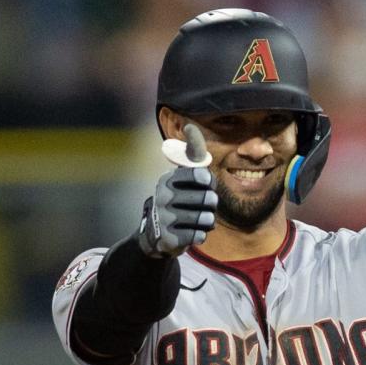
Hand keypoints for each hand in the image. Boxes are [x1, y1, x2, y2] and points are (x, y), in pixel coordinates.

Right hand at [138, 123, 218, 256]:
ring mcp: (165, 218)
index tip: (203, 184)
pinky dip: (200, 235)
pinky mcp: (169, 238)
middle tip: (202, 207)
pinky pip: (200, 236)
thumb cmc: (176, 200)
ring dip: (207, 221)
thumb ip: (191, 156)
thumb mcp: (180, 177)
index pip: (200, 174)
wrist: (154, 234)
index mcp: (168, 179)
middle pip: (208, 199)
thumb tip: (190, 126)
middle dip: (211, 205)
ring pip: (206, 219)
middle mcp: (164, 196)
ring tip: (197, 221)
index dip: (208, 182)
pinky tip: (191, 233)